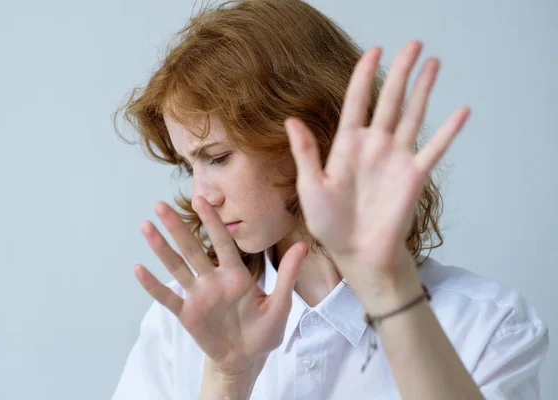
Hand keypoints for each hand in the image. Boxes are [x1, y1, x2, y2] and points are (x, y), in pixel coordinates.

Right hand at [133, 195, 307, 375]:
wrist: (247, 359)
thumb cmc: (264, 331)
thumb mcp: (280, 304)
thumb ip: (287, 275)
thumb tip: (303, 245)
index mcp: (236, 275)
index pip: (222, 242)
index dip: (212, 222)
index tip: (202, 199)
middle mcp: (213, 280)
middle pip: (192, 249)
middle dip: (177, 228)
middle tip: (160, 205)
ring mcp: (198, 296)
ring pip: (177, 267)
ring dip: (161, 248)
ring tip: (146, 227)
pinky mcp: (188, 314)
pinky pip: (168, 298)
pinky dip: (153, 286)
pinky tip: (138, 269)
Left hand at [284, 40, 469, 306]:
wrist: (357, 254)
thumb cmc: (330, 224)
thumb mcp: (311, 186)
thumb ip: (306, 152)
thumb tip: (291, 119)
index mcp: (347, 145)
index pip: (357, 102)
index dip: (364, 75)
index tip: (374, 51)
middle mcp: (374, 146)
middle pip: (389, 100)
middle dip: (401, 71)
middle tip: (414, 43)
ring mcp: (396, 159)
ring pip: (413, 115)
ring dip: (424, 90)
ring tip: (433, 63)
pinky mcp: (414, 176)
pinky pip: (434, 149)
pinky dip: (448, 131)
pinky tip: (461, 111)